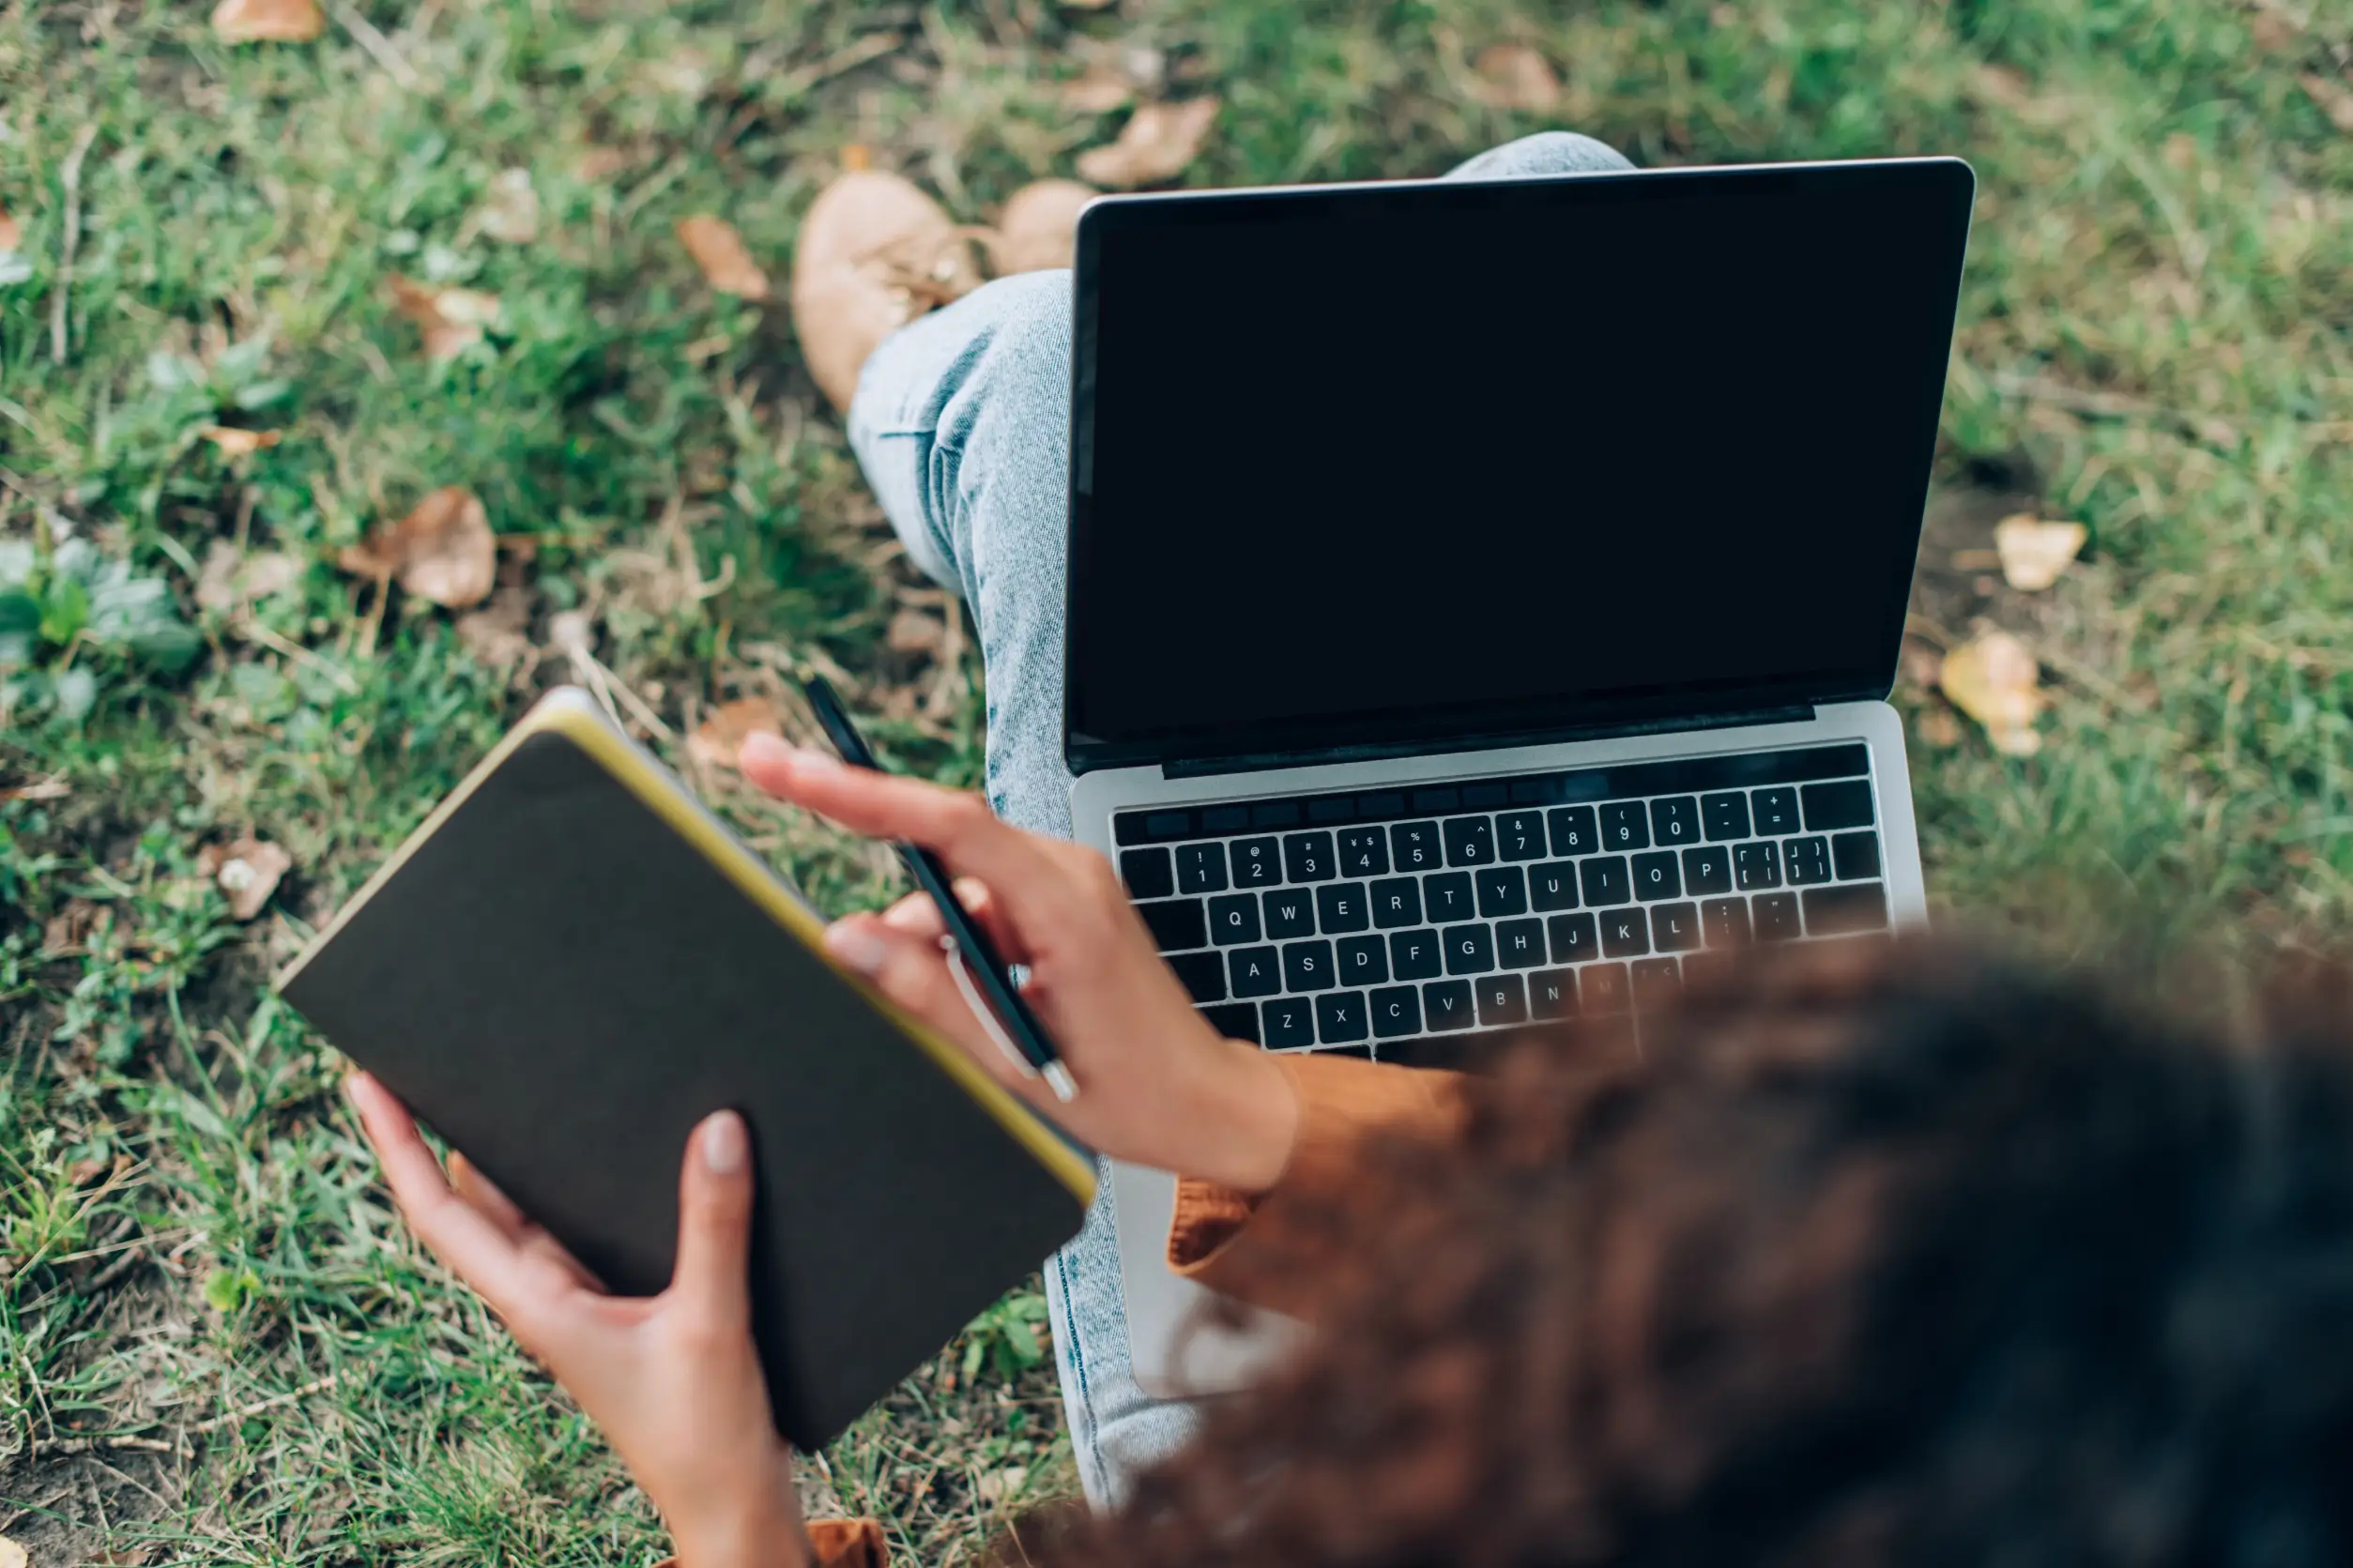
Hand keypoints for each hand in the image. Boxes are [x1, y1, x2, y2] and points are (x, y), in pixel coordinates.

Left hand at [346, 1072, 807, 1567]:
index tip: (363, 1079)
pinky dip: (578, 1178)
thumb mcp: (709, 1322)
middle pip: (474, 1200)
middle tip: (435, 1048)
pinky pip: (584, 1225)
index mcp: (534, 1304)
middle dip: (445, 1130)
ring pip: (528, 1210)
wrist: (730, 1505)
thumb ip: (714, 1226)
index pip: (443, 1213)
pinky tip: (613, 1143)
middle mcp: (543, 1296)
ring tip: (511, 1072)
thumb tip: (719, 1128)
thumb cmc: (704, 1433)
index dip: (397, 1146)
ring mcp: (580, 1300)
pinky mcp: (625, 1303)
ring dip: (511, 1150)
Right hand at [740, 734, 1298, 1192]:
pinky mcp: (1065, 900)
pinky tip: (986, 1002)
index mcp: (1065, 908)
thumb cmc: (1129, 1089)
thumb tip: (847, 937)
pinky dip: (960, 946)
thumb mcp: (1011, 1059)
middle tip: (830, 902)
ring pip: (958, 885)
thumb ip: (923, 992)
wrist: (1202, 1099)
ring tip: (978, 1022)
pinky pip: (985, 903)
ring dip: (933, 942)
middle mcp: (1070, 875)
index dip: (860, 792)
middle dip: (887, 890)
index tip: (790, 767)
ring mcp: (1071, 883)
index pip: (949, 824)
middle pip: (943, 848)